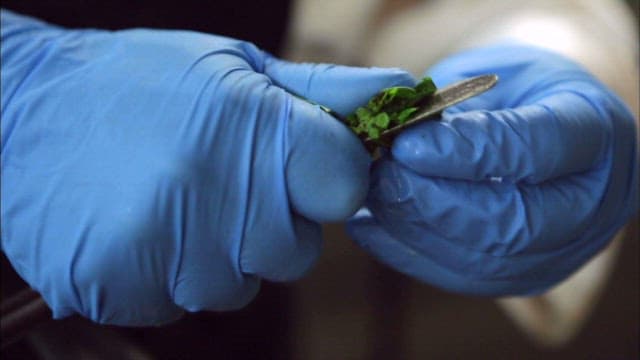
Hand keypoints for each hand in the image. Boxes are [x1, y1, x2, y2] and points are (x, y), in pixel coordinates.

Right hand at [0, 10, 414, 324]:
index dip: (324, 178)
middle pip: (295, 251)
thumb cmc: (141, 81)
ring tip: (169, 199)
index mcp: (252, 126)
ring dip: (216, 252)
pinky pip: (180, 303)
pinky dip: (167, 273)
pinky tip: (137, 225)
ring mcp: (164, 249)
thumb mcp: (235, 65)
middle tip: (215, 177)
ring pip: (237, 285)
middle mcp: (213, 193)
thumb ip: (326, 92)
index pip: (344, 185)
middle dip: (269, 223)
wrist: (22, 108)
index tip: (295, 164)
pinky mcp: (119, 287)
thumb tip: (400, 94)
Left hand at [347, 44, 637, 295]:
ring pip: (484, 261)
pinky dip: (406, 253)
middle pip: (512, 223)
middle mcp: (587, 203)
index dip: (469, 151)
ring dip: (415, 230)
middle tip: (381, 176)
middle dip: (434, 203)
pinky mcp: (520, 276)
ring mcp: (557, 250)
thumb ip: (459, 107)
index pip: (536, 148)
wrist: (548, 131)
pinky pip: (461, 278)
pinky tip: (368, 225)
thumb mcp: (499, 76)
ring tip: (372, 195)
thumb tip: (399, 140)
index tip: (407, 146)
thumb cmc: (520, 94)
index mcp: (593, 133)